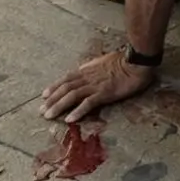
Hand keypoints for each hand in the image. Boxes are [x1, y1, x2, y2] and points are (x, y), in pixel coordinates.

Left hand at [40, 50, 156, 121]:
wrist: (138, 62)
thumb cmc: (125, 61)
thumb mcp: (105, 62)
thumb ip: (94, 68)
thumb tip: (88, 71)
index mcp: (88, 70)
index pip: (67, 79)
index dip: (54, 87)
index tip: (44, 95)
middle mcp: (88, 77)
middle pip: (65, 88)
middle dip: (52, 100)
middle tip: (41, 110)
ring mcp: (96, 85)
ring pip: (72, 96)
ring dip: (59, 106)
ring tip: (49, 116)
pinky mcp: (105, 93)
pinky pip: (88, 103)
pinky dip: (78, 111)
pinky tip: (70, 119)